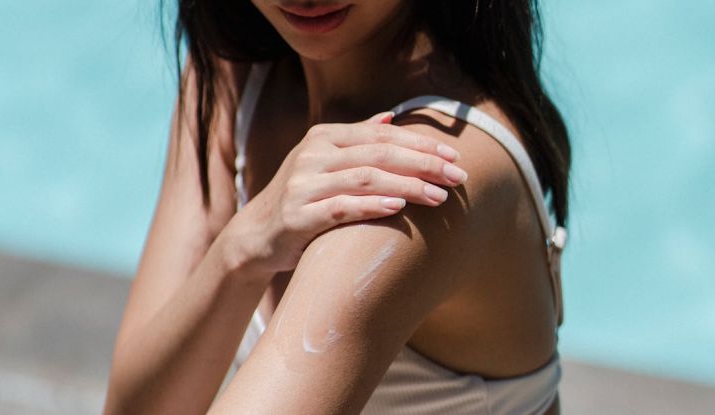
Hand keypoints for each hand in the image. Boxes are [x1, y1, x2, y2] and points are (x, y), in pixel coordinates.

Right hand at [230, 111, 467, 274]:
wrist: (257, 234)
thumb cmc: (302, 197)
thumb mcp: (324, 161)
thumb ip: (356, 139)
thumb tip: (391, 118)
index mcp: (324, 138)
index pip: (381, 135)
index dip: (420, 144)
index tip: (453, 156)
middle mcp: (313, 155)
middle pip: (378, 154)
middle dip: (423, 164)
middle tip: (457, 176)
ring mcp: (303, 185)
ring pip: (364, 179)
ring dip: (407, 187)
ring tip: (439, 197)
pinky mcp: (297, 215)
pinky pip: (340, 208)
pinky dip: (370, 206)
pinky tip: (398, 209)